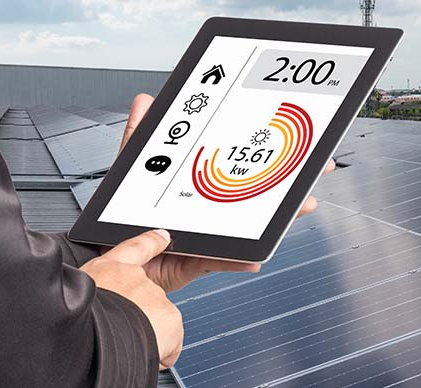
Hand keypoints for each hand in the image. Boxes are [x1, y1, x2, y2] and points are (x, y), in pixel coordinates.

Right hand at [80, 229, 181, 369]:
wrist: (90, 342)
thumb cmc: (74, 326)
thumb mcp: (73, 301)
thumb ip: (92, 297)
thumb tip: (97, 310)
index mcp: (105, 270)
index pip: (133, 249)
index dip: (151, 241)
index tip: (163, 236)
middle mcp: (131, 277)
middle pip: (144, 298)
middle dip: (138, 316)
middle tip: (119, 332)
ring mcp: (152, 294)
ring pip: (157, 322)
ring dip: (146, 336)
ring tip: (125, 345)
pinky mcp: (169, 315)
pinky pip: (171, 343)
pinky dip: (162, 354)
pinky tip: (144, 355)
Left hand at [116, 94, 335, 291]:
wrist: (108, 254)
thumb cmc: (120, 215)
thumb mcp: (130, 168)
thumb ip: (138, 136)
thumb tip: (145, 103)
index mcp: (198, 188)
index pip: (237, 167)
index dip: (266, 157)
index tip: (292, 144)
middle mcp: (208, 212)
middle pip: (255, 197)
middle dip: (287, 186)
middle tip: (312, 173)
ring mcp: (208, 237)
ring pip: (250, 228)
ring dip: (277, 221)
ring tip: (299, 208)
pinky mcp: (197, 262)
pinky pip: (222, 261)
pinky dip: (239, 261)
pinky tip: (256, 257)